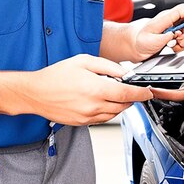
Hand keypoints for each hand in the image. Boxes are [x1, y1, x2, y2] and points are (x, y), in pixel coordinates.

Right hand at [18, 54, 159, 124]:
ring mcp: (88, 117)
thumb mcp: (83, 61)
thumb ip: (107, 65)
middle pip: (123, 106)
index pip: (127, 94)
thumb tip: (123, 72)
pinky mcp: (83, 123)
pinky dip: (108, 111)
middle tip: (129, 89)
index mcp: (96, 88)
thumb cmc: (56, 75)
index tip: (147, 92)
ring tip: (113, 93)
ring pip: (114, 114)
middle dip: (131, 98)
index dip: (141, 94)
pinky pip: (103, 119)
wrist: (36, 93)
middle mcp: (93, 106)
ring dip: (119, 105)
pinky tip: (101, 101)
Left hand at [132, 3, 183, 60]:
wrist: (135, 47)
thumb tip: (176, 33)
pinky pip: (183, 40)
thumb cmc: (141, 41)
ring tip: (172, 45)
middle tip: (177, 40)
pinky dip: (180, 46)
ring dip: (182, 42)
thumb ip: (165, 37)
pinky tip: (172, 47)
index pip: (183, 9)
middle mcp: (170, 21)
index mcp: (165, 18)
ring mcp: (172, 28)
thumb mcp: (152, 40)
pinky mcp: (172, 35)